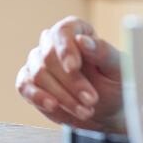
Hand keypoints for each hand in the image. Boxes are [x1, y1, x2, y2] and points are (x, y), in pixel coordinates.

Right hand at [15, 16, 124, 130]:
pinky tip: (53, 106)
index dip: (65, 49)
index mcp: (76, 31)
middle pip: (49, 56)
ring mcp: (38, 63)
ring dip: (61, 95)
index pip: (63, 31)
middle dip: (70, 82)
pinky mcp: (29, 82)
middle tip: (91, 100)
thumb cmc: (114, 84)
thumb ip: (103, 52)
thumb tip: (82, 41)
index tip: (73, 67)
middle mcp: (53, 43)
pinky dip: (37, 97)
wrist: (106, 111)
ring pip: (39, 74)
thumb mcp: (118, 69)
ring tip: (84, 110)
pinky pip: (24, 86)